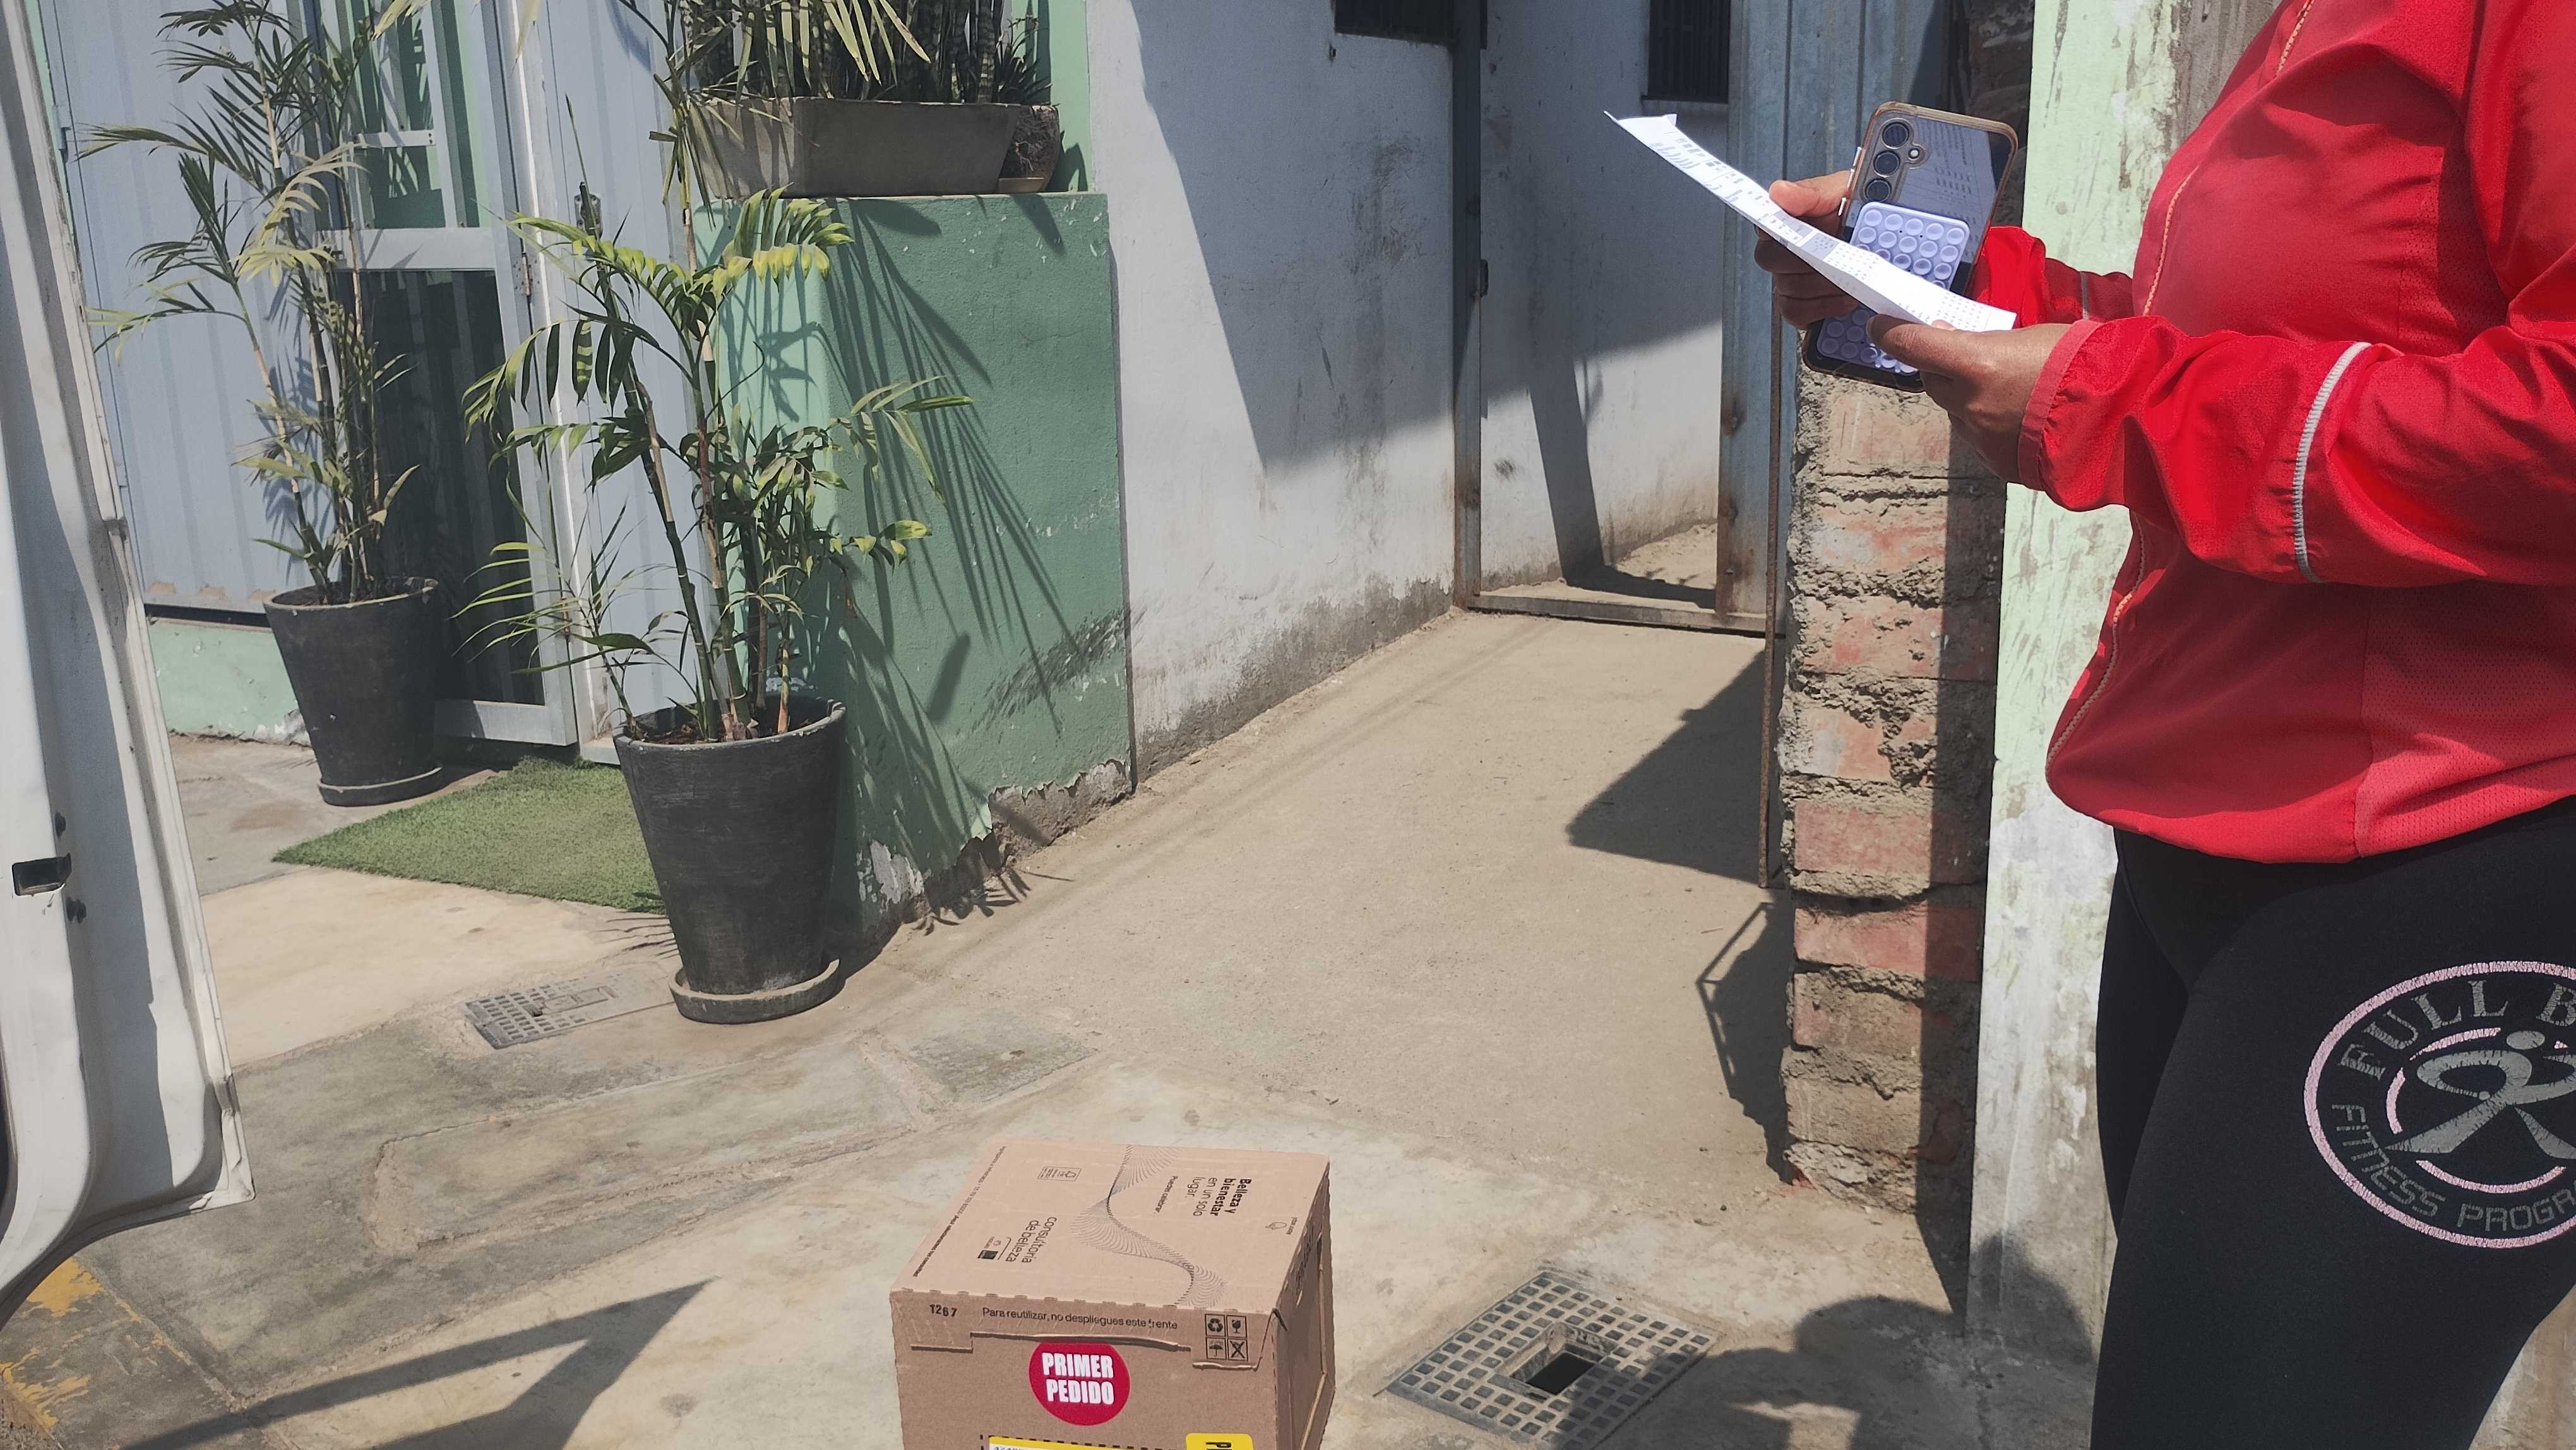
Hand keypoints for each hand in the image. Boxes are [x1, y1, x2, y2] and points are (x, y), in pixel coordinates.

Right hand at [1756, 172, 1856, 326]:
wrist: (1888, 240)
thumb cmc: (1863, 214)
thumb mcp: (1845, 192)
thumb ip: (1813, 193)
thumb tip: (1779, 192)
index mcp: (1790, 219)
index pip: (1764, 223)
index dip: (1774, 229)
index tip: (1796, 232)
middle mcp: (1784, 250)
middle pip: (1770, 258)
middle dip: (1805, 261)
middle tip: (1836, 258)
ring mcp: (1789, 280)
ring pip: (1787, 287)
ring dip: (1822, 285)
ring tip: (1851, 279)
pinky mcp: (1801, 307)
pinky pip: (1796, 311)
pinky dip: (1823, 306)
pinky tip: (1845, 298)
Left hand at [1867, 319, 2071, 482]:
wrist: (2118, 415)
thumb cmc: (2081, 362)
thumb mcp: (2031, 337)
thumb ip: (1984, 342)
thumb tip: (1948, 339)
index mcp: (1977, 364)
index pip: (1914, 346)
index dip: (1892, 334)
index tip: (1880, 327)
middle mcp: (1970, 404)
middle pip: (1933, 383)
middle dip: (1940, 369)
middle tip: (1960, 358)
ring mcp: (1981, 437)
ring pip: (1956, 414)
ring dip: (1967, 400)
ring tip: (2007, 392)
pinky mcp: (1996, 462)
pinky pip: (1979, 440)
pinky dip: (1988, 427)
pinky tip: (2018, 420)